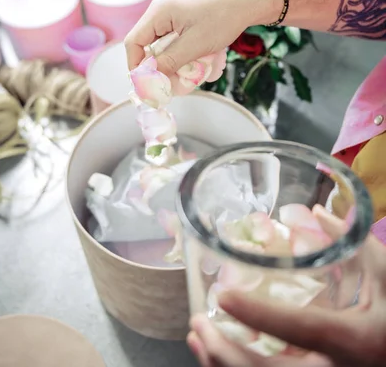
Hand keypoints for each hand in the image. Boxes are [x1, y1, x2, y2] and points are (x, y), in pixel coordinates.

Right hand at [125, 0, 275, 74]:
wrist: (246, 4)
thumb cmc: (222, 19)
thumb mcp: (194, 45)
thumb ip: (168, 62)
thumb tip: (149, 80)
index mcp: (158, 12)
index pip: (134, 42)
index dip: (136, 65)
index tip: (148, 84)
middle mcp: (160, 11)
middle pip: (146, 45)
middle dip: (156, 66)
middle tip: (168, 84)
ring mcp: (171, 15)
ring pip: (160, 46)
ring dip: (170, 62)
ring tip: (185, 75)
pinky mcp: (182, 20)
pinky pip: (172, 41)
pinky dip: (179, 55)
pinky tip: (193, 63)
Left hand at [187, 211, 385, 366]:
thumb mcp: (385, 274)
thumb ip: (352, 243)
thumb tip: (319, 213)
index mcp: (351, 340)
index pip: (299, 328)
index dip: (259, 314)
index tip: (223, 297)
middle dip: (225, 354)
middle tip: (198, 325)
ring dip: (224, 365)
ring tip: (198, 337)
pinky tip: (217, 355)